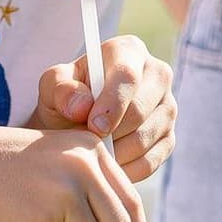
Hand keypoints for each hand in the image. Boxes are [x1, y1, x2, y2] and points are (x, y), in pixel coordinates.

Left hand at [30, 35, 175, 182]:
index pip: (128, 76)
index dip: (112, 104)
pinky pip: (149, 162)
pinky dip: (124, 169)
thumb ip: (61, 89)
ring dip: (114, 153)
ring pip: (144, 139)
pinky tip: (106, 163)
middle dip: (109, 133)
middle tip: (85, 142)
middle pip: (140, 111)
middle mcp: (158, 75)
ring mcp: (168, 108)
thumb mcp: (52, 87)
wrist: (75, 123)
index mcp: (129, 51)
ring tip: (92, 150)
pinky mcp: (169, 138)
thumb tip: (82, 107)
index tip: (93, 127)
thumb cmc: (66, 97)